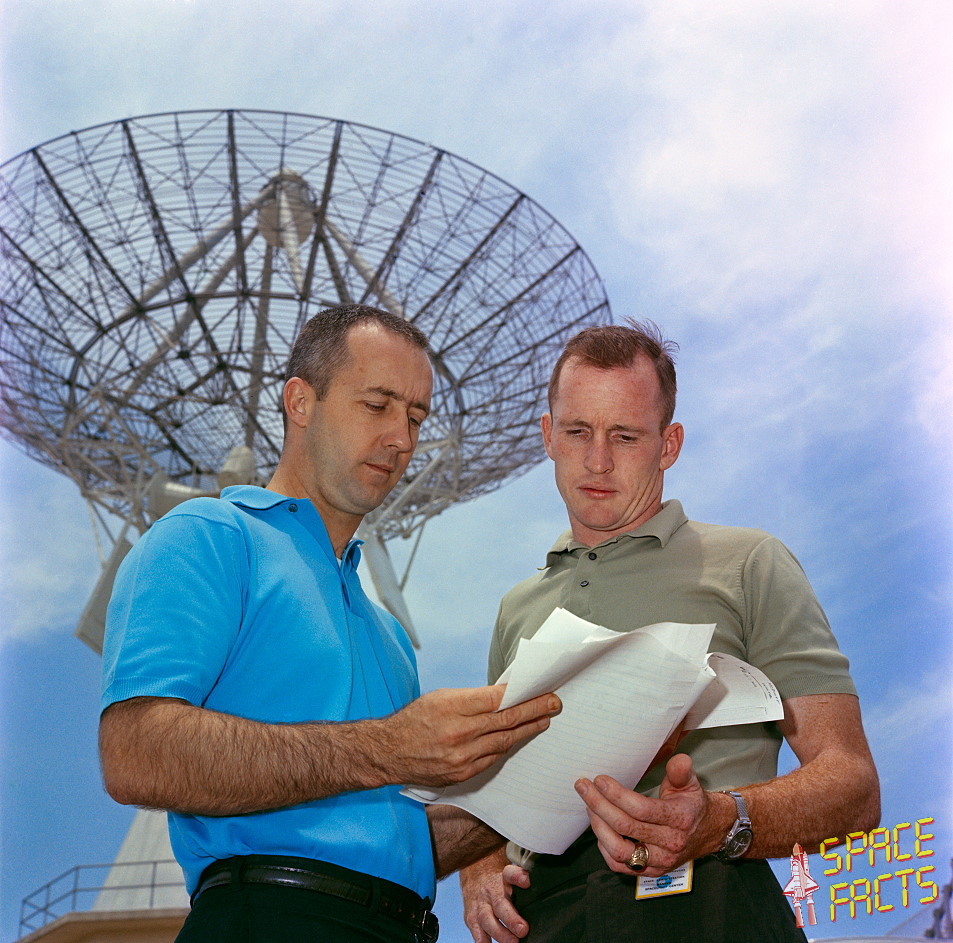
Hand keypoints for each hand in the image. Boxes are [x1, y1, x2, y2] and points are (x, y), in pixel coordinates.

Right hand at [383, 686, 560, 786]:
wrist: (389, 752)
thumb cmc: (415, 720)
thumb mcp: (441, 697)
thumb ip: (473, 698)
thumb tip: (505, 695)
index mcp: (452, 707)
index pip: (497, 699)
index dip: (523, 695)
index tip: (541, 689)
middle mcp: (458, 733)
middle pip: (506, 721)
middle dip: (535, 711)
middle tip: (554, 704)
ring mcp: (462, 757)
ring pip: (504, 741)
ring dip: (527, 730)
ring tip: (543, 720)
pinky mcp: (462, 774)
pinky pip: (493, 758)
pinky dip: (506, 746)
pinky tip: (517, 738)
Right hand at [461, 851, 530, 942]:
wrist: (476, 876)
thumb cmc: (502, 882)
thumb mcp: (512, 877)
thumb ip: (525, 884)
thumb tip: (546, 893)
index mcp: (504, 878)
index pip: (510, 873)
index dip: (518, 876)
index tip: (527, 882)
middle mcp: (491, 890)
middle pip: (500, 903)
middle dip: (511, 918)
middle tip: (523, 929)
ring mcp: (480, 904)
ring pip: (486, 918)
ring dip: (499, 932)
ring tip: (513, 942)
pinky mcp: (471, 917)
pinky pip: (476, 929)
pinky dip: (482, 939)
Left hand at [574, 754, 712, 876]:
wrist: (707, 833)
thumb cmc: (692, 806)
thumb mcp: (691, 784)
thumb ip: (681, 772)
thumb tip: (680, 759)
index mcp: (678, 819)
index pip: (642, 809)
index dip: (617, 795)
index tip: (600, 780)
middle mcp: (669, 844)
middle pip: (626, 827)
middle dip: (599, 805)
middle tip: (584, 788)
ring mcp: (659, 861)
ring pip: (620, 850)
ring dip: (599, 827)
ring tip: (589, 807)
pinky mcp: (651, 871)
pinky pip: (621, 866)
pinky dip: (604, 849)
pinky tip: (599, 828)